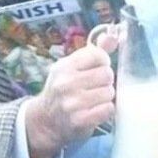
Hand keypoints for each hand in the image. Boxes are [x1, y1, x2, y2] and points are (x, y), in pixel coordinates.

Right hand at [23, 43, 115, 157]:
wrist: (45, 121)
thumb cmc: (63, 91)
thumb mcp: (72, 68)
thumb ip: (94, 52)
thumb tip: (112, 36)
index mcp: (64, 66)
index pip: (98, 55)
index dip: (103, 63)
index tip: (96, 70)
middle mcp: (66, 83)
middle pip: (106, 74)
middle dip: (105, 82)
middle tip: (96, 87)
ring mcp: (72, 102)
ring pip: (109, 92)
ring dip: (106, 97)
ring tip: (94, 100)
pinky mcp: (79, 120)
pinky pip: (108, 109)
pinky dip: (106, 111)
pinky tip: (96, 111)